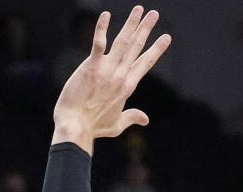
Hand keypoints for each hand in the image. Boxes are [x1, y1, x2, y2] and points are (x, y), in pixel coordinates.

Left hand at [53, 7, 170, 150]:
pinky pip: (98, 44)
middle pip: (136, 47)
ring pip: (122, 42)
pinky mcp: (91, 67)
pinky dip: (102, 28)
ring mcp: (106, 70)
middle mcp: (120, 76)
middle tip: (154, 14)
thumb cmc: (94, 128)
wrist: (76, 128)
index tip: (166, 38)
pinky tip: (106, 15)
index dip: (156, 50)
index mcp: (127, 86)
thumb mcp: (117, 125)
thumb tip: (145, 119)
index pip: (145, 63)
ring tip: (139, 9)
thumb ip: (132, 117)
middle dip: (146, 29)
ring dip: (131, 24)